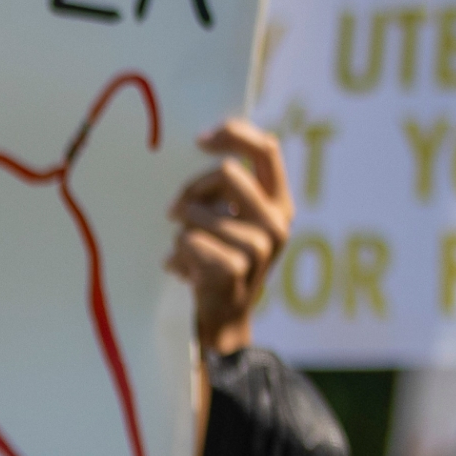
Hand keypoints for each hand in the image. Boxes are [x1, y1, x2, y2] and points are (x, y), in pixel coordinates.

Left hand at [167, 118, 290, 353]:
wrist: (224, 321)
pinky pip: (187, 241)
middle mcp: (276, 222)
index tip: (201, 139)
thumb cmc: (221, 262)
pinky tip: (184, 272)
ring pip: (197, 211)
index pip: (266, 149)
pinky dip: (176, 255)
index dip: (233, 134)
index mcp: (280, 204)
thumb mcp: (236, 222)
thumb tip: (208, 137)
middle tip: (175, 211)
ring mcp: (258, 246)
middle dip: (192, 189)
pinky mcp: (234, 267)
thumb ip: (231, 189)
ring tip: (186, 253)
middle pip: (226, 172)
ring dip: (180, 229)